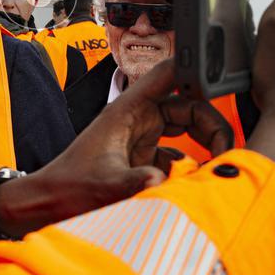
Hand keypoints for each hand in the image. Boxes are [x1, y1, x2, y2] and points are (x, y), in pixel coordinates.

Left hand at [0, 59, 231, 237]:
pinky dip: (191, 166)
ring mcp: (141, 136)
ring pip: (186, 127)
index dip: (195, 70)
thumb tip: (161, 180)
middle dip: (212, 124)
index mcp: (127, 110)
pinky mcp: (142, 157)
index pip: (167, 74)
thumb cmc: (68, 188)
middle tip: (225, 152)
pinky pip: (177, 154)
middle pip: (188, 105)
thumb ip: (133, 182)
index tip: (222, 85)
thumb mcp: (103, 186)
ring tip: (217, 167)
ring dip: (205, 144)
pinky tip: (196, 183)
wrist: (48, 203)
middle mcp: (137, 118)